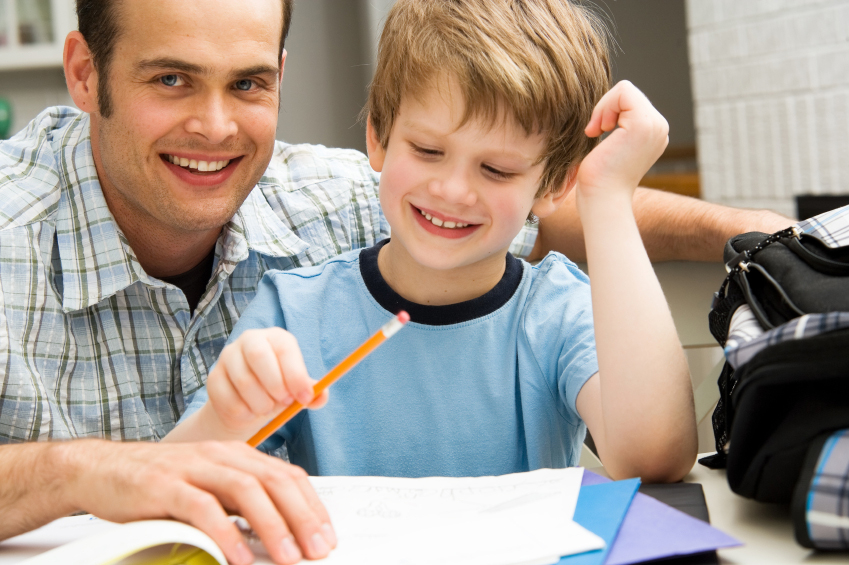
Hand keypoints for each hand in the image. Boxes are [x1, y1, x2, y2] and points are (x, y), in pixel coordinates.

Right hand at [60, 439, 336, 564]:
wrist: (102, 470)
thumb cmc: (161, 484)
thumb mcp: (209, 487)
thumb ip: (240, 503)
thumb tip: (281, 533)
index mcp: (237, 454)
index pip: (287, 475)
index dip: (312, 505)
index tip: (327, 535)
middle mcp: (221, 455)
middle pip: (274, 481)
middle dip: (302, 517)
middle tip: (318, 549)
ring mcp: (193, 468)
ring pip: (245, 491)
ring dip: (272, 525)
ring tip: (288, 556)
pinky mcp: (165, 485)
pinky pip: (203, 508)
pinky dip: (225, 533)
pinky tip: (239, 557)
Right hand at [206, 328, 328, 435]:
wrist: (247, 406)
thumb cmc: (278, 391)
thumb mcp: (297, 391)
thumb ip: (311, 394)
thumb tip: (321, 396)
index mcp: (276, 338)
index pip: (285, 349)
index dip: (296, 374)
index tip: (304, 397)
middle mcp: (250, 340)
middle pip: (258, 356)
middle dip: (275, 385)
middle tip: (284, 402)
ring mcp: (228, 357)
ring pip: (243, 380)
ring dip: (260, 403)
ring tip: (267, 409)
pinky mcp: (214, 378)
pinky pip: (228, 398)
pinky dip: (243, 412)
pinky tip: (250, 413)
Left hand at [577, 80, 668, 201]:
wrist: (602, 202)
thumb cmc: (597, 181)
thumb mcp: (610, 147)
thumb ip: (616, 127)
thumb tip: (605, 112)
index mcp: (653, 133)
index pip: (630, 100)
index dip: (608, 109)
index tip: (596, 132)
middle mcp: (659, 128)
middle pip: (628, 93)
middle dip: (605, 108)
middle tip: (595, 132)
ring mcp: (655, 125)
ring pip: (625, 90)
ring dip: (604, 109)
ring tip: (597, 132)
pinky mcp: (644, 124)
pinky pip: (623, 91)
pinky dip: (604, 107)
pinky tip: (599, 131)